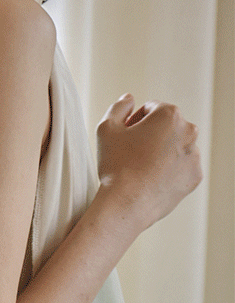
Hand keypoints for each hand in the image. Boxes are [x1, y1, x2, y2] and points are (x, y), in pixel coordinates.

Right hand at [96, 95, 201, 225]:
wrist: (127, 203)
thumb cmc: (117, 166)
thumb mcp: (107, 128)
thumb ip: (118, 107)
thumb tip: (128, 99)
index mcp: (170, 114)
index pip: (152, 108)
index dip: (135, 120)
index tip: (126, 135)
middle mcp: (189, 131)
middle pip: (167, 126)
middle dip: (151, 134)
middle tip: (133, 151)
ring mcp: (194, 155)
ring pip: (176, 146)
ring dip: (162, 151)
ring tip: (142, 167)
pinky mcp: (195, 176)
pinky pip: (182, 167)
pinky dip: (170, 170)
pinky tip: (152, 178)